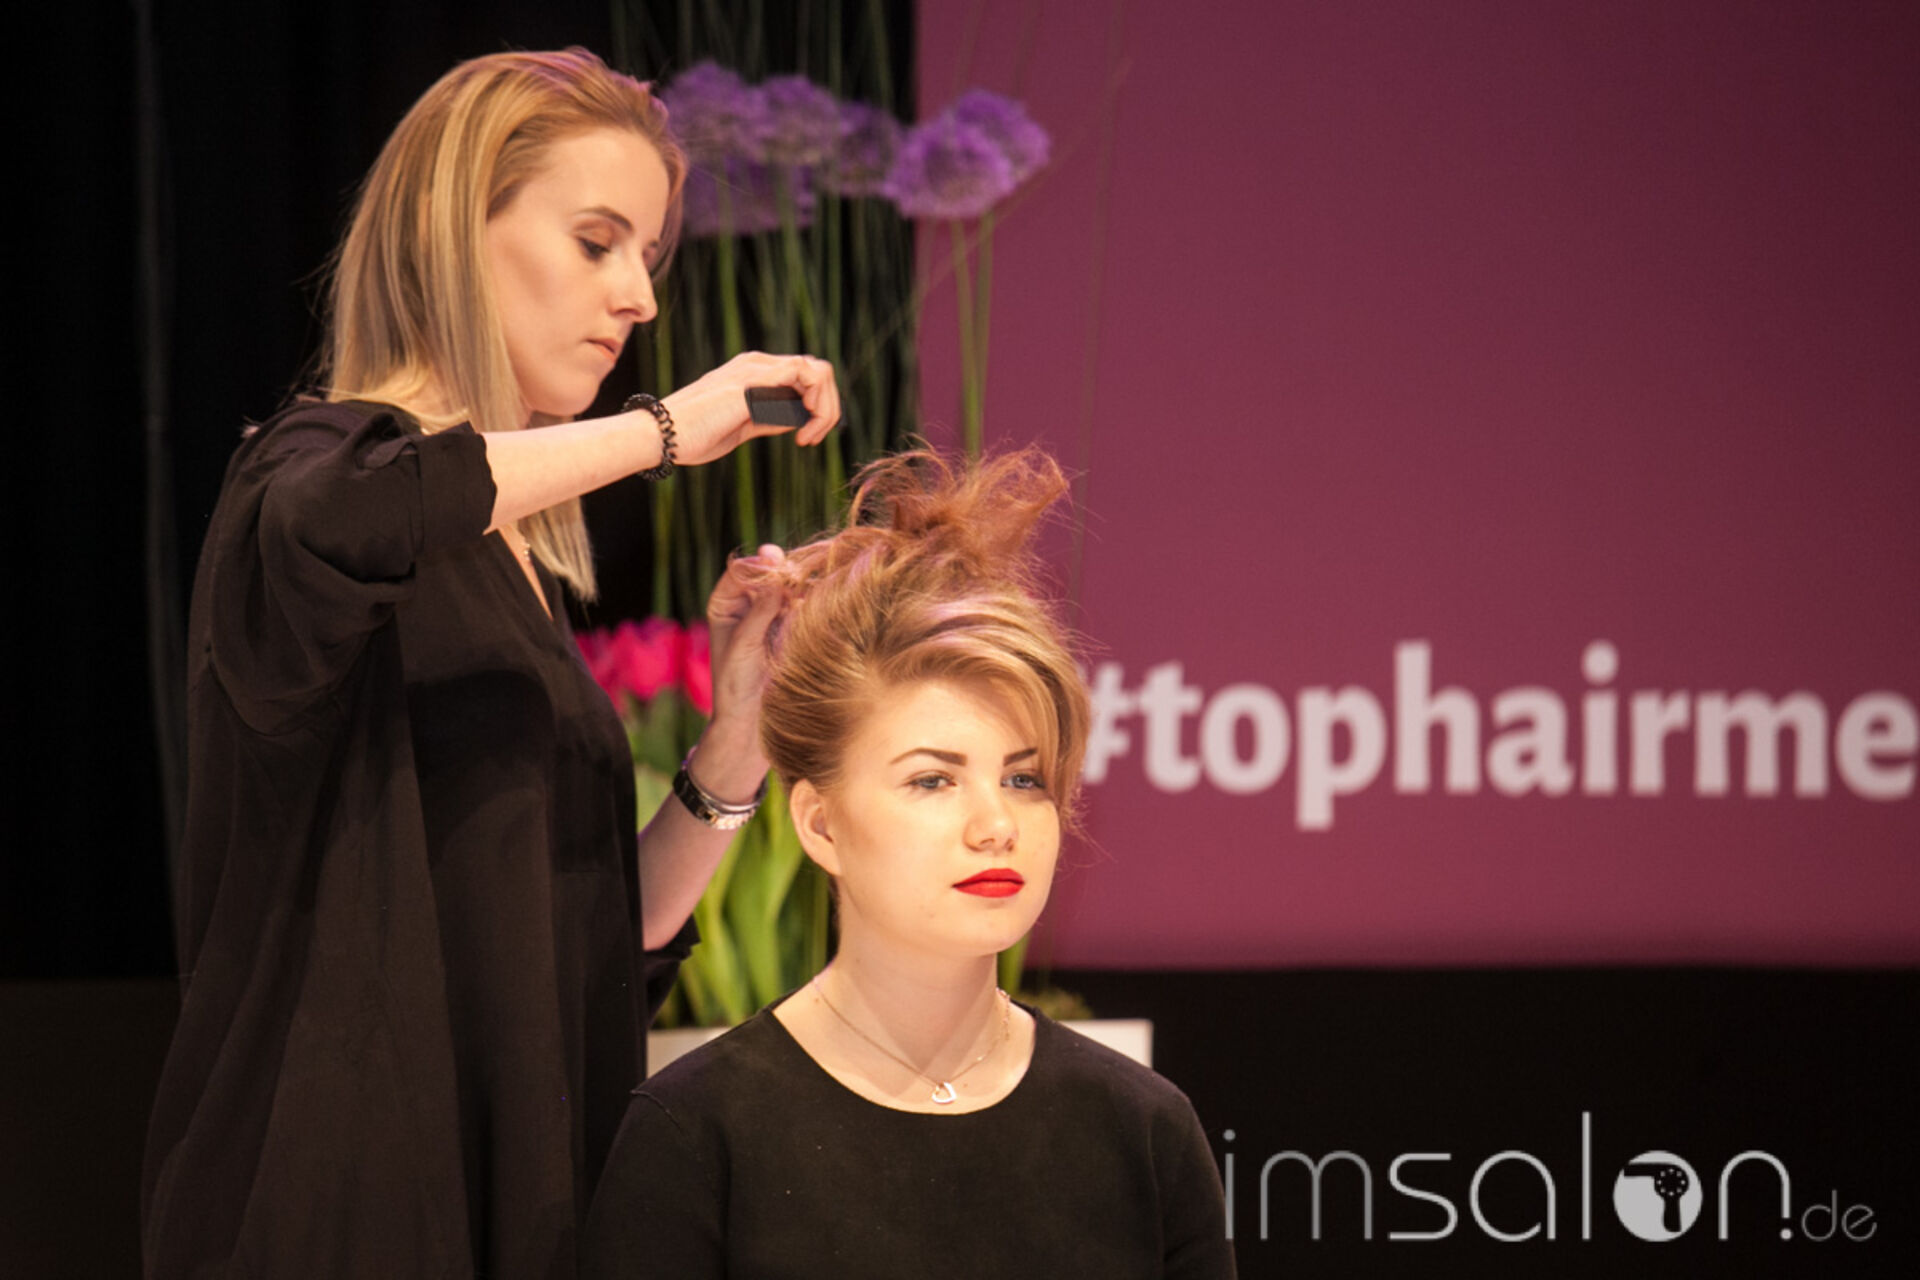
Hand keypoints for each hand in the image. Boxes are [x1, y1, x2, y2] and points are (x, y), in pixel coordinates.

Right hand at [659, 352, 840, 466]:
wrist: (662, 434)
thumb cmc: (693, 435)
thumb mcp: (742, 428)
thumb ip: (769, 418)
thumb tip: (797, 419)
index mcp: (752, 374)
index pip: (802, 378)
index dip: (815, 408)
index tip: (805, 439)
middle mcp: (756, 364)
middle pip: (816, 371)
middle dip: (827, 408)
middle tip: (811, 439)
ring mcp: (756, 368)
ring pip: (818, 370)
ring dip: (826, 407)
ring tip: (810, 436)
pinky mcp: (756, 378)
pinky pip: (808, 375)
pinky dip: (819, 404)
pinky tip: (805, 428)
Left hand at [689, 544, 788, 801]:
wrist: (751, 720)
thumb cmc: (736, 684)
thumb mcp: (743, 645)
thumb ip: (759, 611)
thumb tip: (775, 579)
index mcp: (726, 604)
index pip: (741, 571)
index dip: (758, 564)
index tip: (775, 560)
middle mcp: (748, 604)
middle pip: (767, 573)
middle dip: (783, 569)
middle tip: (797, 570)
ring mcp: (773, 613)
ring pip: (788, 586)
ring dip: (800, 582)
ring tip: (811, 582)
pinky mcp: (793, 627)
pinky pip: (803, 604)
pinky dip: (812, 598)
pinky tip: (820, 595)